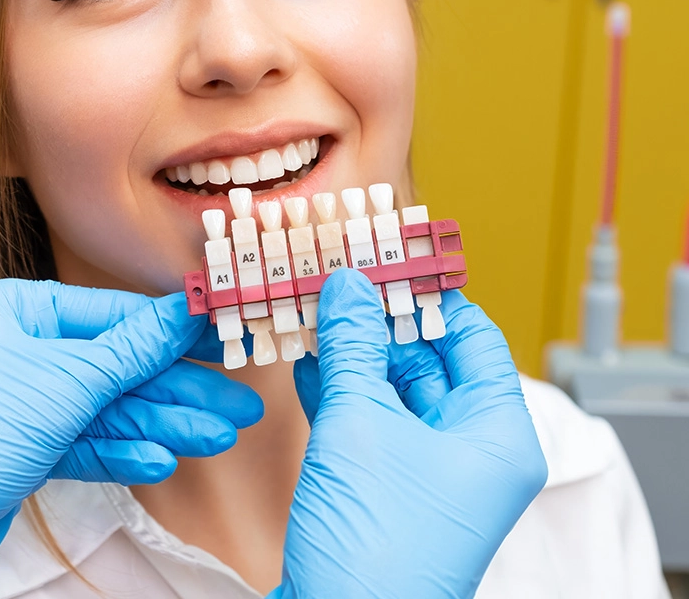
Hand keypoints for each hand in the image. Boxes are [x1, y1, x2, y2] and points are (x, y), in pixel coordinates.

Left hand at [0, 279, 262, 598]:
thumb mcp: (62, 385)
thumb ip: (130, 350)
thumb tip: (185, 312)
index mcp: (15, 309)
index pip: (112, 314)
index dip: (171, 330)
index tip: (224, 336)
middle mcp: (19, 347)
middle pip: (117, 365)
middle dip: (177, 389)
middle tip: (238, 404)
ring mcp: (22, 399)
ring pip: (107, 408)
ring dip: (161, 424)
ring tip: (218, 435)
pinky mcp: (24, 446)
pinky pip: (85, 441)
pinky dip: (121, 451)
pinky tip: (160, 461)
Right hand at [273, 270, 546, 598]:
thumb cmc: (375, 543)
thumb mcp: (360, 425)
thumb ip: (352, 347)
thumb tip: (348, 285)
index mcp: (495, 434)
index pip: (472, 336)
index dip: (430, 291)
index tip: (389, 254)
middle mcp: (469, 448)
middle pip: (426, 356)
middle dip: (377, 317)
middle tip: (338, 276)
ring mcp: (425, 468)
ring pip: (389, 385)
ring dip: (350, 349)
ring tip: (313, 306)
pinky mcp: (385, 483)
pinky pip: (366, 415)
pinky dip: (336, 384)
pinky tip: (303, 353)